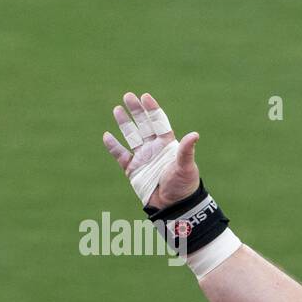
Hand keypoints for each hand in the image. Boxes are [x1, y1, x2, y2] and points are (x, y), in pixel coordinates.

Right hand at [102, 92, 200, 208]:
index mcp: (167, 145)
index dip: (152, 110)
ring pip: (131, 136)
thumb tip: (195, 134)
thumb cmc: (183, 185)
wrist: (173, 206)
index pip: (159, 123)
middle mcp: (154, 148)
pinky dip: (113, 146)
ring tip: (117, 109)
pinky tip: (106, 135)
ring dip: (124, 123)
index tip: (145, 96)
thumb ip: (186, 151)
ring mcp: (142, 158)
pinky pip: (120, 155)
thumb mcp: (186, 167)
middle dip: (136, 111)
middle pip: (144, 125)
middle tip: (128, 96)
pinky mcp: (132, 169)